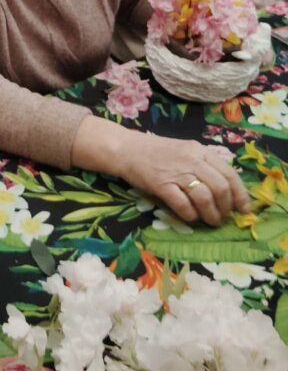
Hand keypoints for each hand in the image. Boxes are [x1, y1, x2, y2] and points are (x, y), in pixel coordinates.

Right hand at [123, 134, 250, 226]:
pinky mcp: (161, 185)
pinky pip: (183, 205)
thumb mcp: (185, 151)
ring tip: (210, 221)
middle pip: (220, 187)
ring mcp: (176, 172)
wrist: (127, 149)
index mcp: (200, 151)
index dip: (240, 194)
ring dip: (211, 214)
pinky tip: (190, 218)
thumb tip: (225, 190)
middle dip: (225, 208)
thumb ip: (203, 164)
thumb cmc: (157, 152)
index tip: (243, 209)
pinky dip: (190, 215)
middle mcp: (191, 160)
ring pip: (204, 197)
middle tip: (223, 218)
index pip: (229, 173)